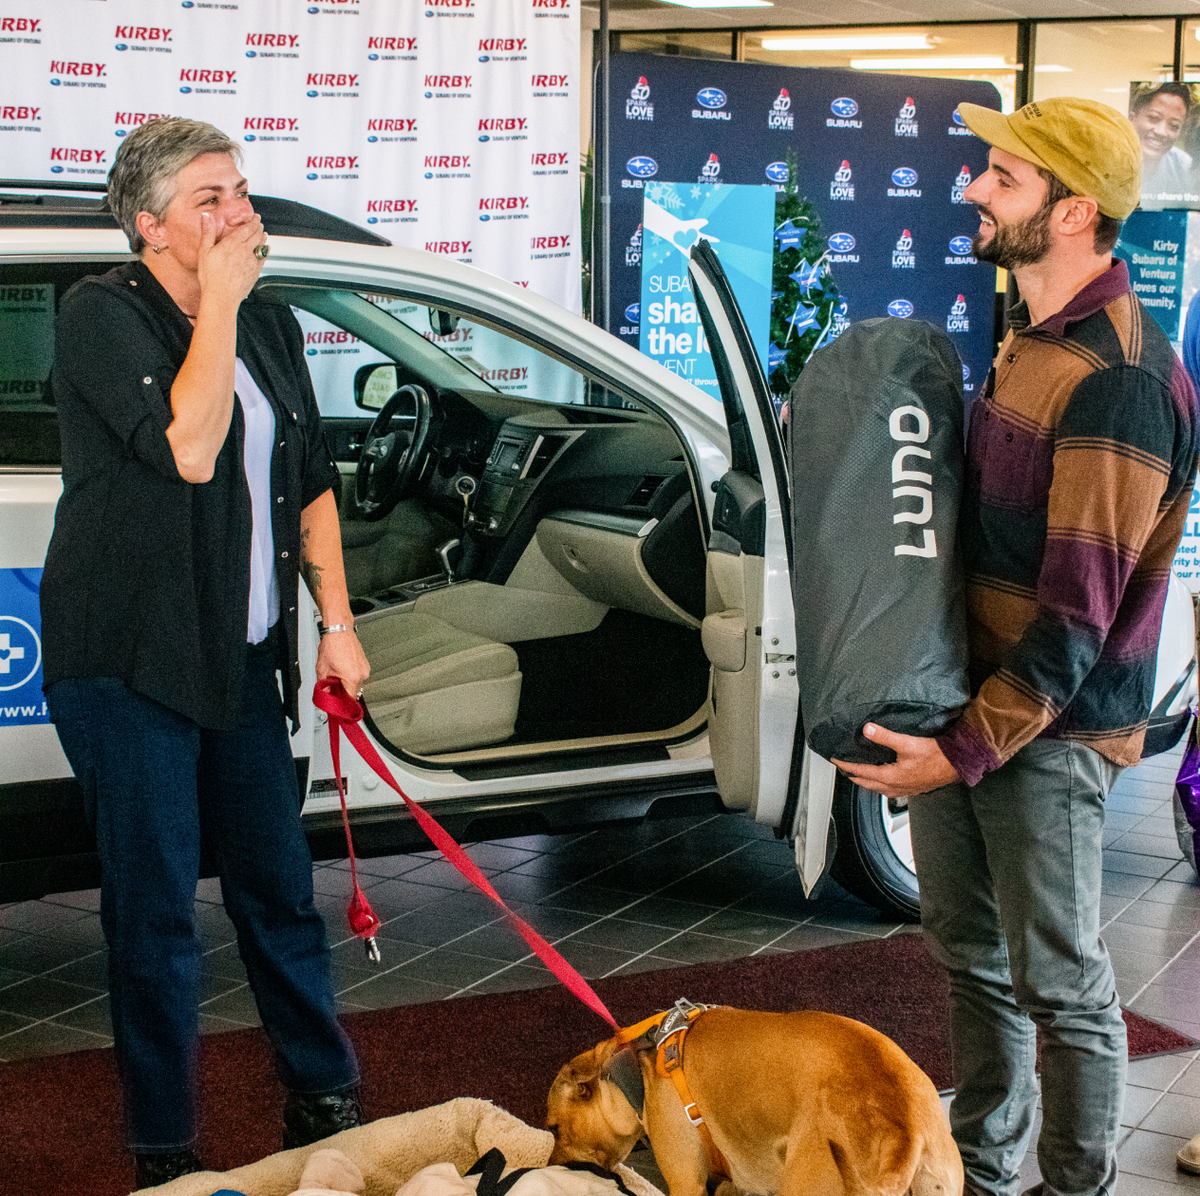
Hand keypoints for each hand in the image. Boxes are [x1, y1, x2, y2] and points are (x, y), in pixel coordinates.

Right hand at [195, 211, 265, 306]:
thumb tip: (207, 216)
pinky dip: (266, 251)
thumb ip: (207, 232)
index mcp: (233, 244)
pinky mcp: (256, 272)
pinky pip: (264, 258)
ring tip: (263, 233)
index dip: (253, 221)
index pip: (248, 228)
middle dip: (259, 227)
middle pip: (257, 235)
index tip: (255, 217)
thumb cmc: (211, 277)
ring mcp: (252, 262)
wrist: (222, 297)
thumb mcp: (204, 251)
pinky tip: (266, 250)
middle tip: (259, 223)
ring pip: (262, 246)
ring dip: (263, 238)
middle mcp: (245, 251)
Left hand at [316, 630, 370, 700]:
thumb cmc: (332, 645)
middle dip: (342, 690)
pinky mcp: (365, 663)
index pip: (350, 699)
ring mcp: (365, 668)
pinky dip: (350, 672)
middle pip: (352, 690)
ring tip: (337, 670)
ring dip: (346, 680)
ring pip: (355, 682)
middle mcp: (361, 674)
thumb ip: (323, 686)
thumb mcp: (322, 669)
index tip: (339, 705)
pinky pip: (358, 673)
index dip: (342, 703)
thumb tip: (325, 694)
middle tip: (333, 683)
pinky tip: (342, 665)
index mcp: (352, 678)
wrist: (339, 630)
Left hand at [831, 724, 959, 798]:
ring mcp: (904, 790)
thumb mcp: (907, 743)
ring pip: (878, 789)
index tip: (836, 759)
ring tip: (860, 774)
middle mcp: (895, 787)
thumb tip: (867, 729)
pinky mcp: (912, 789)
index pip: (861, 771)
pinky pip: (890, 790)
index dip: (846, 765)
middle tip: (844, 768)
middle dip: (854, 775)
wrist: (957, 765)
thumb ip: (885, 736)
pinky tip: (884, 780)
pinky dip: (880, 785)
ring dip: (867, 781)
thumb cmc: (935, 756)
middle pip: (867, 783)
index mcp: (890, 777)